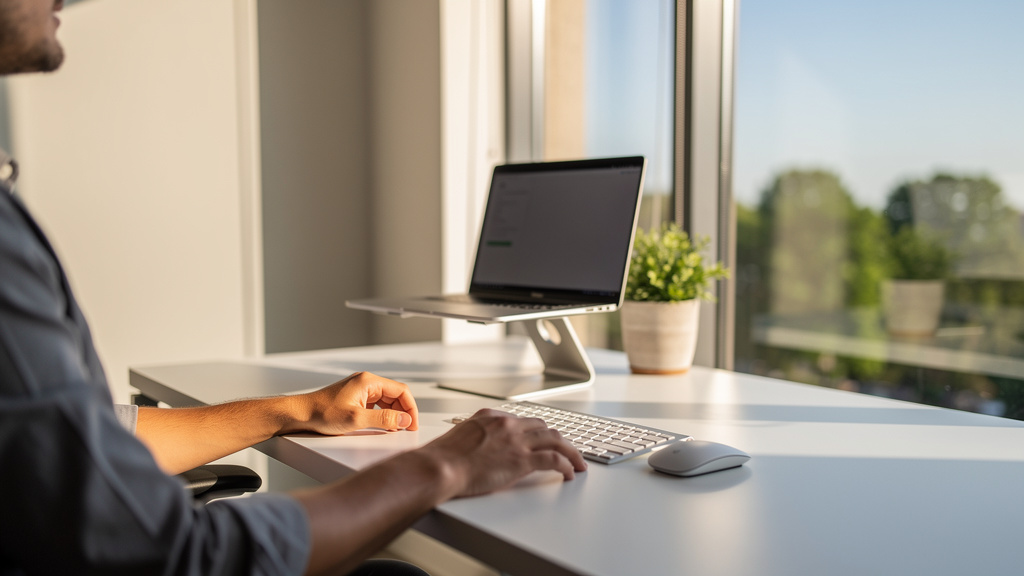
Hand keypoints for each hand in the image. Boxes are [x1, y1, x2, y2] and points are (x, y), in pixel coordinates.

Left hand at [289, 372, 419, 435]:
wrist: (300, 414)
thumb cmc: (322, 413)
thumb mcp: (356, 420)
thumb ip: (384, 419)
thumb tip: (405, 420)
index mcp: (368, 381)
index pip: (401, 390)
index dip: (410, 408)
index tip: (412, 424)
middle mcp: (366, 381)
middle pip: (395, 394)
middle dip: (403, 411)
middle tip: (406, 429)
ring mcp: (360, 389)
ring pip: (386, 399)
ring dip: (393, 413)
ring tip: (394, 429)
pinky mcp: (355, 397)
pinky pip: (376, 403)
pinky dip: (382, 414)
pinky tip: (381, 425)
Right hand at [416, 409, 586, 498]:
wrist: (438, 468)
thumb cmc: (441, 459)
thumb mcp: (457, 438)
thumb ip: (472, 437)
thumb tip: (474, 447)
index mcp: (490, 417)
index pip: (521, 420)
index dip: (535, 432)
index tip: (541, 439)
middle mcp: (507, 424)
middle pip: (543, 427)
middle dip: (557, 438)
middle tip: (566, 449)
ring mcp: (516, 441)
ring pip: (556, 439)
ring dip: (571, 451)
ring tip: (578, 462)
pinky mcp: (522, 460)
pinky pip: (554, 460)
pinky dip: (567, 465)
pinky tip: (570, 473)